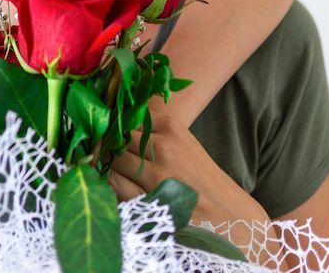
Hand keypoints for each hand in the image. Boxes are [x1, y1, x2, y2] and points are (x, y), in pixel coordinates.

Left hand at [107, 113, 268, 225]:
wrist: (226, 215)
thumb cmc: (200, 178)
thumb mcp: (182, 143)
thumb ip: (152, 130)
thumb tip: (114, 121)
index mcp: (171, 128)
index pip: (126, 114)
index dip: (113, 122)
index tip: (106, 127)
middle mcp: (162, 147)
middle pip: (115, 136)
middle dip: (106, 143)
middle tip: (102, 149)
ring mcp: (154, 174)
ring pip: (110, 159)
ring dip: (105, 163)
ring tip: (108, 167)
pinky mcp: (147, 199)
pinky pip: (113, 184)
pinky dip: (108, 183)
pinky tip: (112, 184)